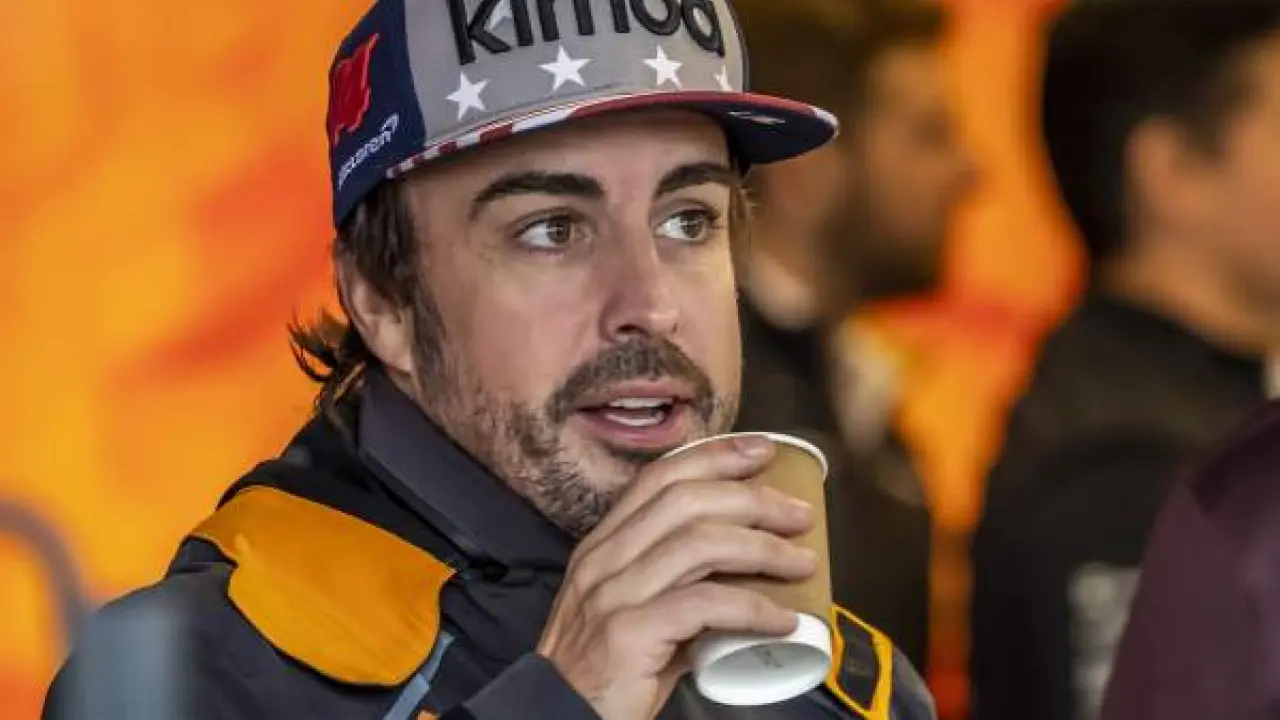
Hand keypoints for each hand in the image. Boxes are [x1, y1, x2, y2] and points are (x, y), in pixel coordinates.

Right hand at [536, 436, 818, 718]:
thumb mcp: (635, 614)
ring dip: (762, 548)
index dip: (715, 456)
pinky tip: (783, 619)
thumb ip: (680, 592)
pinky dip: (752, 607)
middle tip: (800, 515)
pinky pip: (704, 605)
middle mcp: (603, 559)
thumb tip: (744, 585)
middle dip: (752, 499)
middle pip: (686, 501)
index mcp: (603, 544)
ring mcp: (612, 594)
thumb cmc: (605, 672)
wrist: (559, 718)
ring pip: (699, 544)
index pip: (660, 477)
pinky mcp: (627, 634)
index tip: (763, 451)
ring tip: (803, 563)